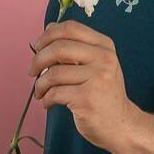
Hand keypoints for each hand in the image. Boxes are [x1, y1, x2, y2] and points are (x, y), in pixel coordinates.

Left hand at [30, 21, 137, 150]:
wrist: (121, 125)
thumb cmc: (103, 94)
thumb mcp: (96, 65)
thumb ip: (75, 48)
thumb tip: (48, 29)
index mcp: (104, 46)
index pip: (71, 28)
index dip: (48, 35)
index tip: (37, 47)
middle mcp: (104, 58)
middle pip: (59, 48)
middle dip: (38, 60)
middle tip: (32, 71)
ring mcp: (97, 78)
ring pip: (54, 73)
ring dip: (40, 84)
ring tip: (41, 92)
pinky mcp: (87, 98)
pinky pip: (55, 93)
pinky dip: (46, 98)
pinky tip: (49, 102)